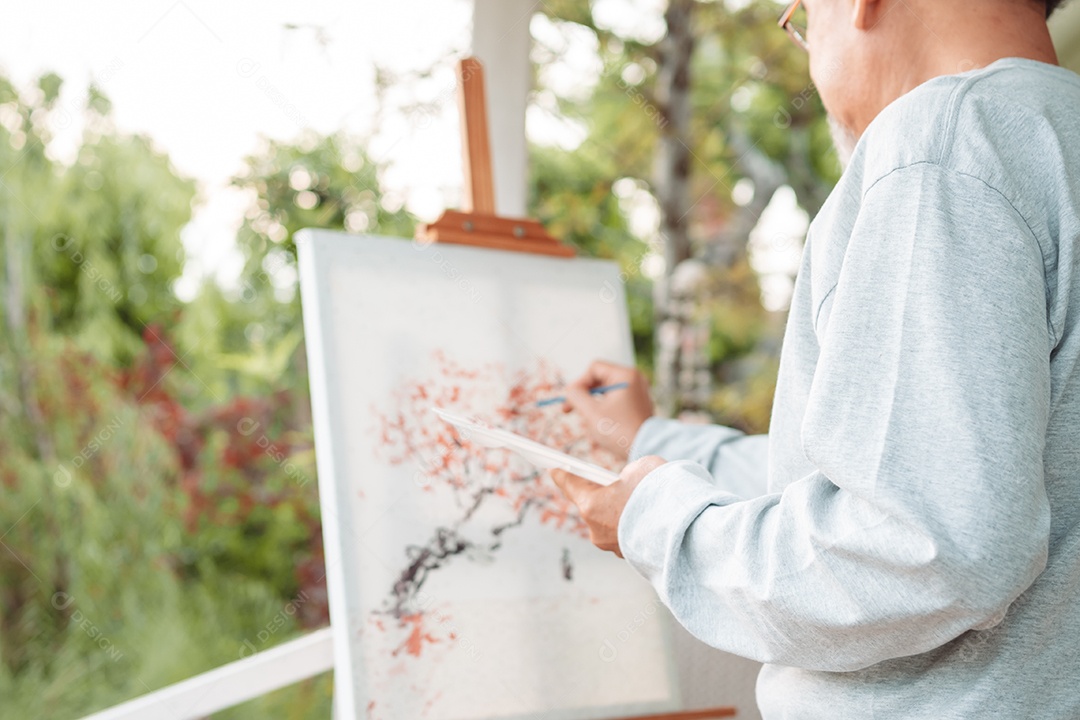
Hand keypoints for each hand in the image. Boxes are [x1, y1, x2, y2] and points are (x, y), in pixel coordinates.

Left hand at [549, 455, 667, 556]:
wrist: (688, 532)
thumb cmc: (662, 494)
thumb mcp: (641, 469)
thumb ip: (627, 476)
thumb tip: (626, 487)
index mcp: (592, 505)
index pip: (571, 485)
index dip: (563, 474)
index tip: (555, 469)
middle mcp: (596, 530)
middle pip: (593, 505)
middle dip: (603, 494)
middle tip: (615, 482)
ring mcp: (611, 546)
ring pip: (611, 521)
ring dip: (621, 512)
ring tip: (641, 501)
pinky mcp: (629, 556)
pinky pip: (626, 534)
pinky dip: (634, 525)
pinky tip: (649, 517)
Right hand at [561, 360, 653, 460]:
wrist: (645, 451)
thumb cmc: (621, 432)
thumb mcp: (592, 412)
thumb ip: (576, 396)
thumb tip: (569, 390)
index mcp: (626, 376)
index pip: (594, 369)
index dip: (578, 382)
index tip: (569, 399)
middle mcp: (634, 381)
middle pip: (599, 381)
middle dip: (584, 397)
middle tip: (569, 410)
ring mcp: (636, 394)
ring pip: (604, 395)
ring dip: (593, 408)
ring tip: (592, 426)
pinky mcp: (636, 407)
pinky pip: (614, 404)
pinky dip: (603, 414)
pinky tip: (601, 430)